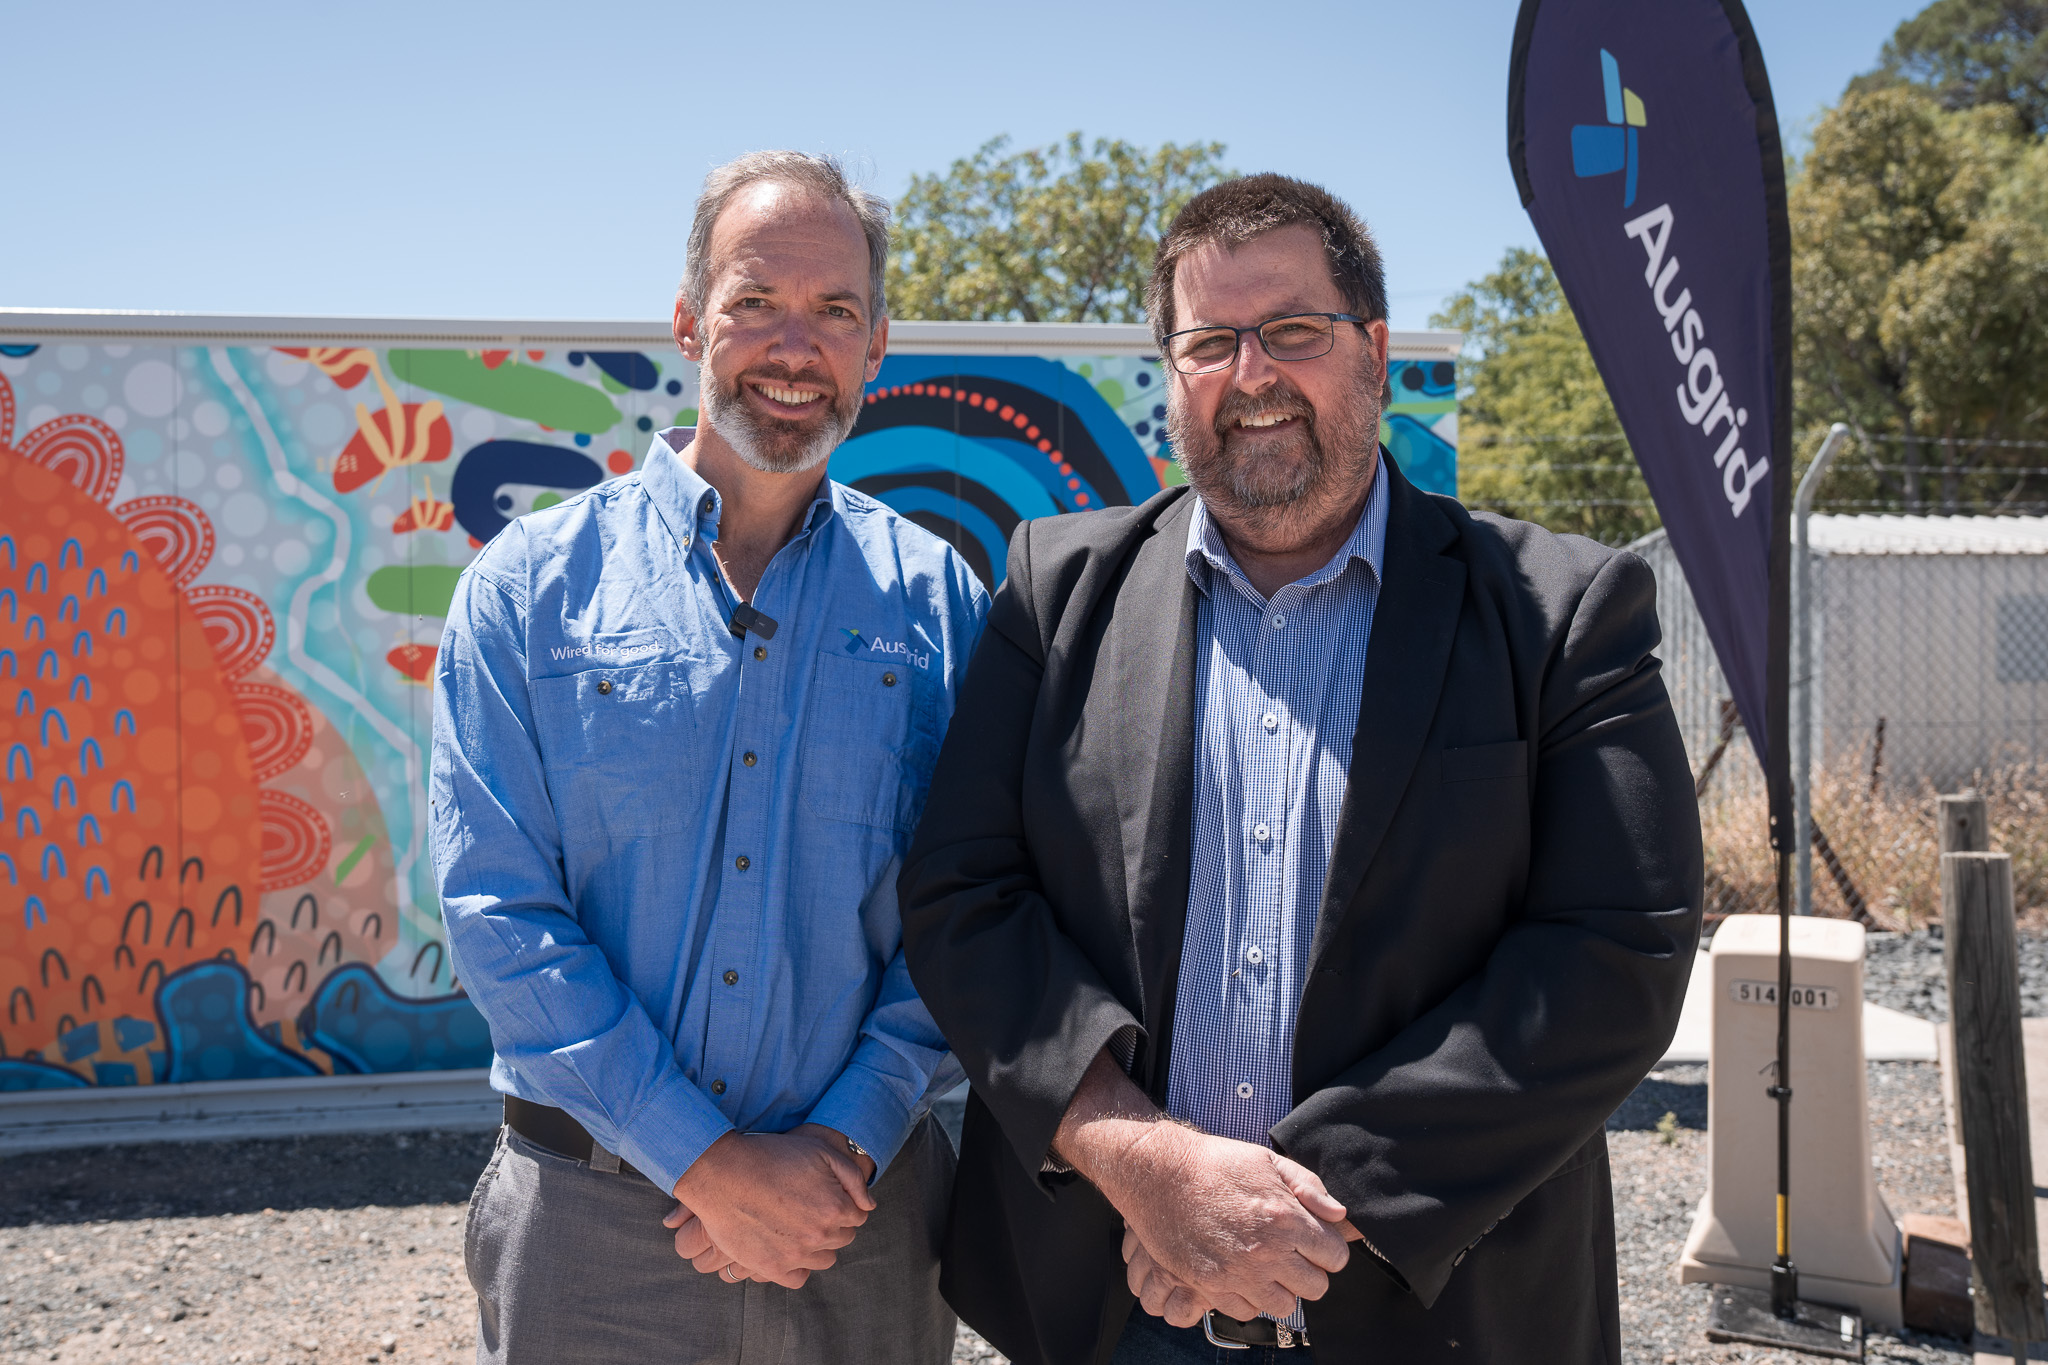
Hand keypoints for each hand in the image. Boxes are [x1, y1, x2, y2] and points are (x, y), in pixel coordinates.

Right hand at [661, 1123, 874, 1287]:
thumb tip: (868, 1206)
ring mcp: (795, 1255)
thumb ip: (852, 1180)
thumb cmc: (772, 1156)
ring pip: (824, 1259)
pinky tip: (788, 1248)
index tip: (826, 1196)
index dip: (843, 1203)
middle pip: (843, 1238)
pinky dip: (798, 1267)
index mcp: (835, 1208)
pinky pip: (798, 1279)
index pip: (857, 1216)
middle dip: (833, 1223)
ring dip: (818, 1245)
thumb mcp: (820, 1152)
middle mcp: (819, 1236)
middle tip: (810, 1208)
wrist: (722, 1173)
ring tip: (799, 1227)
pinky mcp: (771, 1268)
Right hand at [1105, 1124, 1350, 1324]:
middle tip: (1290, 1255)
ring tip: (1266, 1267)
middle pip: (1315, 1287)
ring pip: (1284, 1305)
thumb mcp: (1267, 1161)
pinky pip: (1247, 1311)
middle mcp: (1267, 1252)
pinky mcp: (1211, 1287)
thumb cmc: (1213, 1163)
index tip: (1314, 1242)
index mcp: (1286, 1219)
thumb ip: (1309, 1186)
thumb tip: (1338, 1214)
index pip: (1335, 1257)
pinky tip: (1241, 1274)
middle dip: (1308, 1271)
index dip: (1328, 1248)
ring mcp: (1238, 1274)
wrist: (1159, 1174)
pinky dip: (1248, 1297)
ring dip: (1280, 1288)